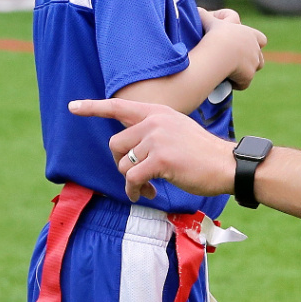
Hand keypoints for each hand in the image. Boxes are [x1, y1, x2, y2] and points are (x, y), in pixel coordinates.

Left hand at [68, 97, 238, 201]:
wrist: (227, 165)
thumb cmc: (204, 154)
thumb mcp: (178, 131)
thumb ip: (154, 132)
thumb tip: (129, 152)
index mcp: (158, 112)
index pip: (119, 106)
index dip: (93, 107)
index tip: (73, 107)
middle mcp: (155, 122)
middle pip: (117, 144)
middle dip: (122, 164)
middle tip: (136, 177)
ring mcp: (157, 140)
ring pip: (124, 164)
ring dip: (131, 181)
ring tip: (146, 189)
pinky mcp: (160, 160)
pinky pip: (133, 178)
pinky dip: (135, 190)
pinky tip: (144, 195)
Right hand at [200, 9, 265, 89]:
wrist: (219, 52)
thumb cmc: (214, 34)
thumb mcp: (208, 21)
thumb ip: (203, 15)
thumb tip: (196, 10)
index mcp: (250, 34)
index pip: (261, 38)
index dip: (254, 42)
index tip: (242, 46)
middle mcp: (255, 49)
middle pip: (260, 56)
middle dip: (251, 58)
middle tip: (236, 60)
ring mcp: (253, 63)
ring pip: (255, 68)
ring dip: (246, 70)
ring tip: (232, 70)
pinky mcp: (248, 76)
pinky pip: (243, 83)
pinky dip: (236, 83)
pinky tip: (227, 81)